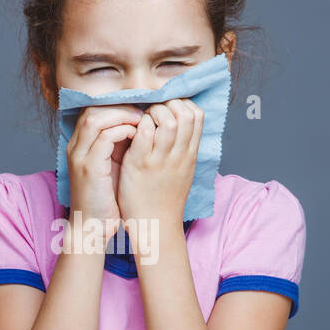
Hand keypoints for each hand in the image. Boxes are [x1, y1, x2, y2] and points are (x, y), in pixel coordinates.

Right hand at [66, 104, 144, 236]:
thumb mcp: (111, 167)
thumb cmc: (105, 200)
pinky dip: (122, 131)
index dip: (115, 106)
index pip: (92, 111)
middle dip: (119, 106)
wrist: (92, 228)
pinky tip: (137, 135)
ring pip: (96, 118)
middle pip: (92, 110)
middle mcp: (75, 148)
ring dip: (122, 115)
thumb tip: (139, 126)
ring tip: (141, 120)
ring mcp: (79, 157)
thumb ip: (117, 147)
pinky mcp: (89, 168)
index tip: (138, 110)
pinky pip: (104, 137)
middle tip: (142, 112)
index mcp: (79, 146)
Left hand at [117, 98, 201, 228]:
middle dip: (168, 104)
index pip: (197, 115)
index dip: (182, 104)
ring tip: (143, 121)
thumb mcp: (183, 171)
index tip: (168, 110)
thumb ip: (184, 148)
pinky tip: (132, 132)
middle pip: (185, 113)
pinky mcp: (141, 165)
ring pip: (168, 120)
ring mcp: (161, 159)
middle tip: (153, 113)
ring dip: (153, 112)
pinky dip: (138, 125)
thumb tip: (181, 125)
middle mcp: (180, 155)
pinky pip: (144, 134)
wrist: (154, 225)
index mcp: (190, 155)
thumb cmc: (164, 198)